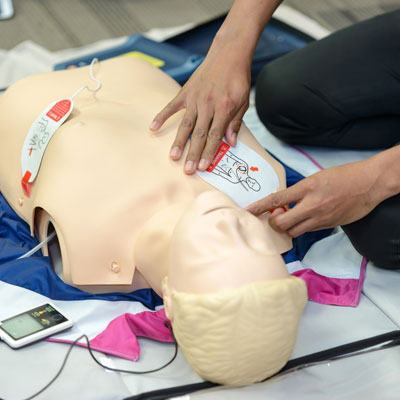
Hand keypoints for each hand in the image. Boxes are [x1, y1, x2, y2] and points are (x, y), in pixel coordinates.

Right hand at [150, 46, 250, 174]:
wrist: (228, 54)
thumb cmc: (237, 79)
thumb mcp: (243, 101)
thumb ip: (235, 123)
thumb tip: (230, 143)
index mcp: (223, 108)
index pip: (215, 136)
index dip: (209, 153)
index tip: (203, 167)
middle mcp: (208, 105)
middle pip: (199, 134)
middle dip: (193, 153)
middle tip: (187, 170)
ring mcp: (195, 98)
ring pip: (186, 124)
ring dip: (179, 142)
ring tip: (173, 157)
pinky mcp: (186, 92)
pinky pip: (172, 106)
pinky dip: (162, 116)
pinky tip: (153, 128)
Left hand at [246, 160, 381, 236]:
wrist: (368, 184)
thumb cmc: (343, 176)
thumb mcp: (316, 178)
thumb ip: (299, 191)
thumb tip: (283, 202)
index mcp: (307, 187)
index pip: (276, 200)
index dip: (259, 207)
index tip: (248, 211)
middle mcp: (312, 205)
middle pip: (282, 223)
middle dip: (273, 223)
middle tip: (273, 218)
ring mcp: (321, 218)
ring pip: (293, 232)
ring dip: (287, 228)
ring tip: (289, 219)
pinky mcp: (329, 226)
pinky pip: (308, 231)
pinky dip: (302, 228)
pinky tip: (305, 220)